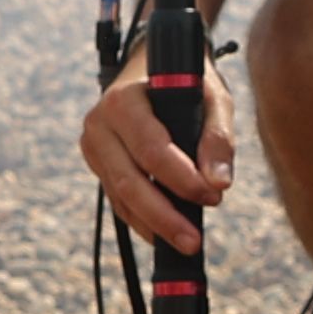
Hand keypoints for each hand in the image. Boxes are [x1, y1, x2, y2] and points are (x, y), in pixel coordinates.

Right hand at [79, 33, 240, 251]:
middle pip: (129, 181)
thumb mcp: (213, 97)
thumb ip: (218, 136)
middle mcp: (99, 124)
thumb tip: (219, 183)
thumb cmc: (188, 82)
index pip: (151, 149)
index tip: (213, 196)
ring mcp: (93, 147)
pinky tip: (166, 235)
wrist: (152, 70)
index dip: (181, 179)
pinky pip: (118, 200)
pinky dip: (143, 220)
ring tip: (187, 243)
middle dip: (164, 215)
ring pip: (120, 196)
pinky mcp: (98, 164)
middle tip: (194, 240)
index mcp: (124, 100)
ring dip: (154, 224)